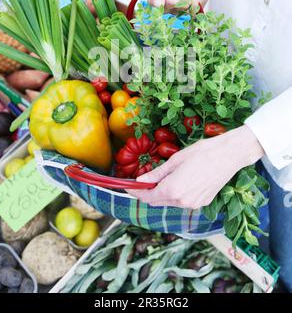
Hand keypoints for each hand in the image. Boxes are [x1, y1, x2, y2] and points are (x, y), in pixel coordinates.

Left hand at [127, 125, 263, 208]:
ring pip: (169, 202)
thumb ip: (157, 173)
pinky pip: (183, 202)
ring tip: (163, 178)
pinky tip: (180, 181)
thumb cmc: (202, 152)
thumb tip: (140, 180)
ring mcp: (193, 204)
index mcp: (172, 189)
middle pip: (157, 201)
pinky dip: (176, 195)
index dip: (135, 192)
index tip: (128, 186)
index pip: (147, 196)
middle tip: (142, 181)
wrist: (229, 155)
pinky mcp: (202, 203)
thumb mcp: (176, 160)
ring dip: (162, 193)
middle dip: (147, 193)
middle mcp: (181, 201)